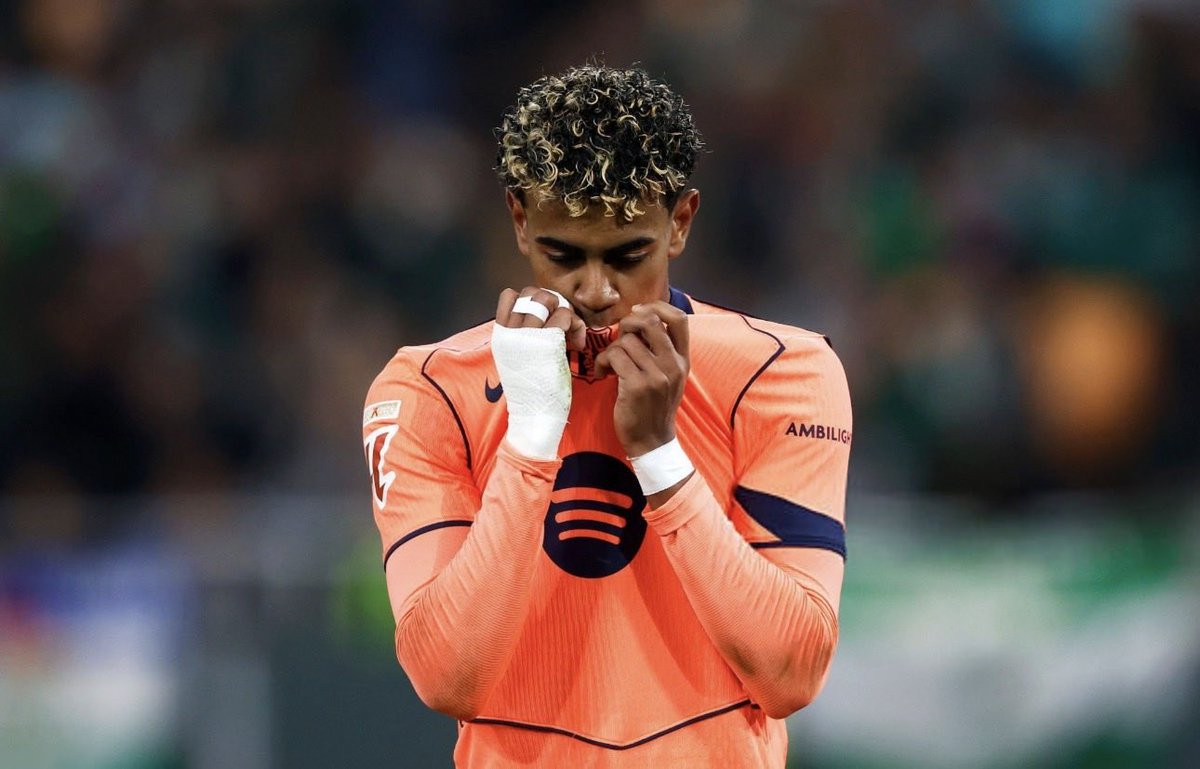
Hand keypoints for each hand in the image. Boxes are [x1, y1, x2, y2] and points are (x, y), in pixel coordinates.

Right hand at [491, 287, 584, 459]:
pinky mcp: (546, 343)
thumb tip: (544, 319)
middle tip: (563, 325)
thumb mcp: (517, 359)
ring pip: (549, 300)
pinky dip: (577, 326)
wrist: (532, 416)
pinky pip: (565, 316)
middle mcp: (511, 331)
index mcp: (501, 334)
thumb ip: (523, 337)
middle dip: (553, 303)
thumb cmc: (530, 392)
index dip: (531, 299)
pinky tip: (578, 345)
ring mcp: (527, 335)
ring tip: (571, 334)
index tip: (544, 319)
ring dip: (566, 312)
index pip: (509, 296)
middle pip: (532, 292)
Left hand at [594, 302, 689, 457]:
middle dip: (628, 323)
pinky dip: (602, 362)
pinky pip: (614, 356)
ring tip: (609, 365)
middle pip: (650, 320)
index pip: (679, 318)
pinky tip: (602, 374)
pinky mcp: (637, 386)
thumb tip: (638, 322)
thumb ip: (660, 351)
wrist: (652, 441)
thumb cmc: (654, 406)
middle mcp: (673, 364)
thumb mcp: (668, 377)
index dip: (656, 307)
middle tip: (619, 339)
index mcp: (682, 360)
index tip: (637, 313)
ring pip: (626, 340)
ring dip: (610, 349)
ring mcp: (656, 375)